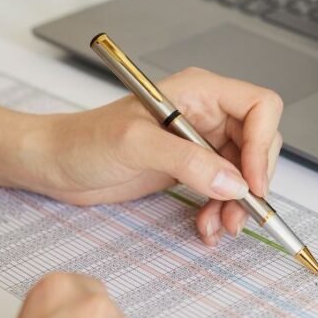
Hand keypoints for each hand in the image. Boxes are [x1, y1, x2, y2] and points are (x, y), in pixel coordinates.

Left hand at [21, 67, 284, 245]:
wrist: (54, 164)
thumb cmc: (83, 140)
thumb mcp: (135, 144)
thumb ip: (188, 161)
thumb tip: (233, 182)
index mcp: (199, 91)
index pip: (259, 106)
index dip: (263, 144)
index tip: (251, 181)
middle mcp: (205, 113)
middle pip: (259, 143)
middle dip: (253, 181)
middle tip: (239, 212)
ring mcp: (199, 141)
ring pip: (244, 172)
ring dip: (238, 203)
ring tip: (219, 226)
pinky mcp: (190, 167)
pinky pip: (224, 189)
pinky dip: (222, 210)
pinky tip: (206, 225)